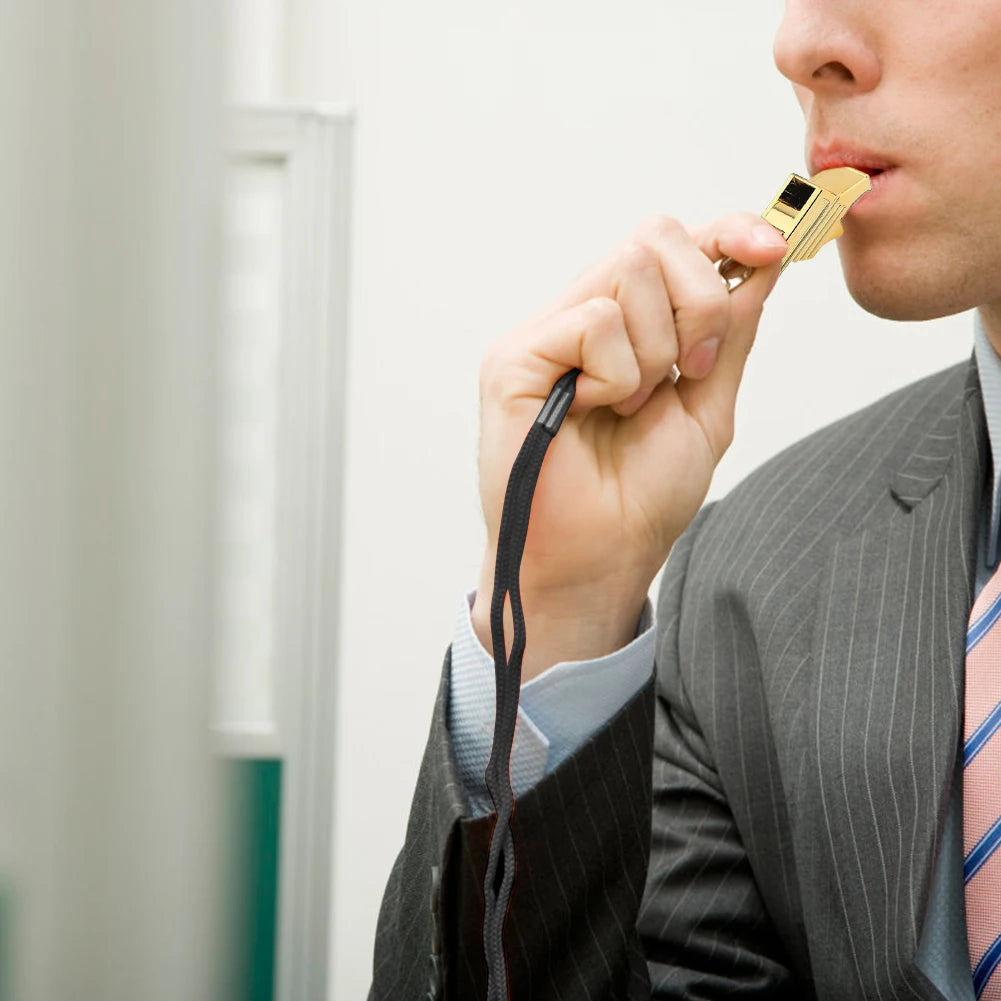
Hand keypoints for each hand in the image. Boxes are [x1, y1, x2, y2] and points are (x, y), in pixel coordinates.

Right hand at [472, 213, 786, 679]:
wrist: (598, 561)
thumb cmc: (641, 499)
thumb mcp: (707, 406)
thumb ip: (729, 334)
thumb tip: (763, 263)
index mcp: (622, 328)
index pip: (670, 245)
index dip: (724, 232)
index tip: (774, 247)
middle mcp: (579, 319)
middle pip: (654, 238)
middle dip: (700, 303)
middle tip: (687, 373)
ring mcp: (544, 336)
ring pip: (629, 270)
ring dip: (657, 350)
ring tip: (631, 406)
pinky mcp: (513, 359)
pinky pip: (594, 321)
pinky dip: (617, 375)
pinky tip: (593, 411)